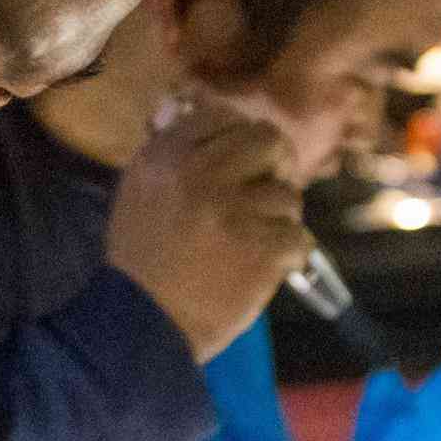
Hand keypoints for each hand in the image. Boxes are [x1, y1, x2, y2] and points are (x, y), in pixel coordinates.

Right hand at [107, 102, 311, 362]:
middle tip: (264, 193)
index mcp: (166, 156)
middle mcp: (200, 174)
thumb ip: (178, 153)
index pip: (223, 116)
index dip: (239, 140)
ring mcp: (234, 212)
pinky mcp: (262, 249)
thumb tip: (222, 120)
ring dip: (277, 220)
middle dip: (274, 166)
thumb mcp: (142, 192)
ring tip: (252, 244)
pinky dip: (288, 257)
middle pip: (268, 140)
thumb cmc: (143, 260)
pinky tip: (264, 268)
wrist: (143, 324)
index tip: (240, 166)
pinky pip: (299, 237)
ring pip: (289, 194)